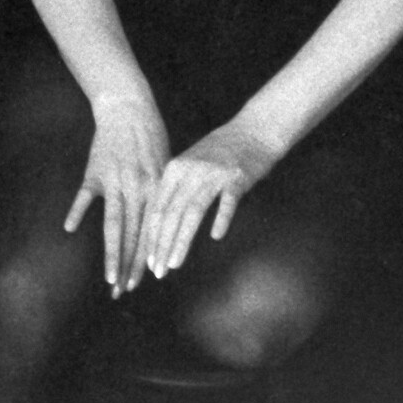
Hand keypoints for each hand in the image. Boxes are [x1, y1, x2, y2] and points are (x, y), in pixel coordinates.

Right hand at [64, 91, 169, 297]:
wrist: (129, 110)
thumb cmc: (150, 140)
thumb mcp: (164, 168)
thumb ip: (159, 197)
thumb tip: (161, 229)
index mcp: (156, 190)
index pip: (151, 233)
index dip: (144, 260)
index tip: (140, 283)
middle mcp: (138, 189)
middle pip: (134, 236)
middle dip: (129, 267)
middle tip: (123, 293)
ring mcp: (115, 181)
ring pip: (114, 225)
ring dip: (112, 254)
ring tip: (108, 279)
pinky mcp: (95, 171)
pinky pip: (86, 195)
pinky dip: (78, 211)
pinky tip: (70, 229)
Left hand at [141, 119, 277, 278]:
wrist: (255, 130)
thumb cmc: (223, 151)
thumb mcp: (192, 163)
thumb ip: (176, 188)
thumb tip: (161, 221)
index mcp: (175, 169)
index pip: (157, 208)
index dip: (151, 236)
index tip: (148, 260)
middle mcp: (191, 171)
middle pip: (171, 213)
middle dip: (162, 245)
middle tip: (158, 272)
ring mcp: (214, 174)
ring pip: (192, 211)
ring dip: (181, 240)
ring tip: (174, 264)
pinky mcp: (237, 177)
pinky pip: (227, 202)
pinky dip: (221, 219)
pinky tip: (216, 236)